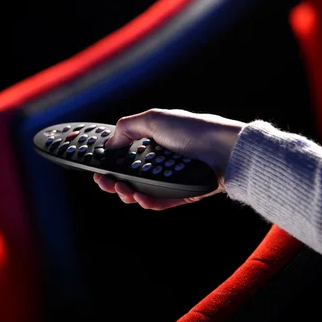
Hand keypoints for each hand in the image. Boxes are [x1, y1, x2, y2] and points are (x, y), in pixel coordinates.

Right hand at [93, 108, 245, 209]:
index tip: (95, 165)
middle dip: (112, 179)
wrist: (226, 150)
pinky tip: (139, 197)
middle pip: (128, 175)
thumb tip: (108, 143)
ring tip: (121, 188)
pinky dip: (147, 201)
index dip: (108, 160)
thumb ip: (127, 127)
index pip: (124, 153)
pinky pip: (159, 201)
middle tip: (103, 180)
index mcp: (153, 141)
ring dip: (126, 191)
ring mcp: (170, 178)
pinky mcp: (181, 194)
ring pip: (141, 190)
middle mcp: (161, 160)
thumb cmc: (194, 130)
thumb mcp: (155, 119)